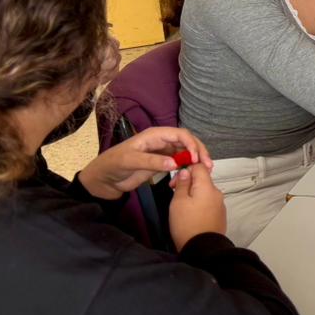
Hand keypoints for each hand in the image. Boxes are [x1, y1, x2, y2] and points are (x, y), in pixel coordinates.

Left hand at [77, 127, 212, 200]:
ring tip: (206, 170)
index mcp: (154, 135)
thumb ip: (152, 161)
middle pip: (187, 141)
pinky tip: (193, 174)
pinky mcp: (163, 163)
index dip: (191, 144)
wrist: (105, 179)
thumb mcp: (130, 161)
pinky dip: (189, 167)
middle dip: (199, 151)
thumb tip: (175, 163)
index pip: (179, 134)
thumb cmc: (114, 165)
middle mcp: (162, 141)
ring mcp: (164, 152)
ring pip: (187, 151)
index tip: (195, 158)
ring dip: (197, 159)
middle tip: (208, 165)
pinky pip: (181, 162)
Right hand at [168, 165, 226, 248]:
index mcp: (207, 187)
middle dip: (188, 183)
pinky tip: (190, 214)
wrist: (202, 249)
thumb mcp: (178, 202)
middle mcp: (217, 193)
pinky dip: (199, 204)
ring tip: (181, 206)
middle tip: (174, 193)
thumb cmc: (187, 225)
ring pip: (205, 192)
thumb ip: (182, 184)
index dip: (186, 170)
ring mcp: (220, 204)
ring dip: (193, 194)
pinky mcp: (219, 215)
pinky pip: (208, 203)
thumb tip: (185, 172)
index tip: (175, 181)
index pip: (199, 166)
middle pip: (203, 179)